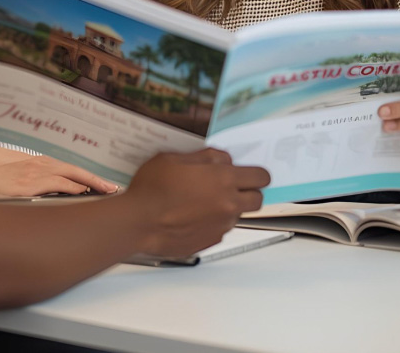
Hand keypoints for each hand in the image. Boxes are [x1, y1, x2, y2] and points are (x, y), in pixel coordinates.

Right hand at [0, 155, 119, 198]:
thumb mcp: (20, 182)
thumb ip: (38, 186)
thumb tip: (55, 197)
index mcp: (40, 166)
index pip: (71, 171)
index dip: (89, 178)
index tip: (104, 185)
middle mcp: (41, 166)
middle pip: (77, 171)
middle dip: (97, 180)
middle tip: (114, 188)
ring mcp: (35, 174)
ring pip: (71, 175)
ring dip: (91, 183)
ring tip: (107, 191)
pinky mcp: (28, 185)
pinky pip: (56, 183)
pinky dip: (72, 186)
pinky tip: (84, 192)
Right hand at [124, 148, 270, 258]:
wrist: (137, 223)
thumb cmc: (152, 190)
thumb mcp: (175, 158)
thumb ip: (206, 157)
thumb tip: (222, 159)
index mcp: (223, 179)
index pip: (261, 177)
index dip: (257, 174)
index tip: (252, 174)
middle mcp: (227, 204)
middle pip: (258, 200)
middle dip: (249, 192)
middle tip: (232, 187)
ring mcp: (220, 226)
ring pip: (238, 215)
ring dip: (228, 207)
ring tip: (202, 201)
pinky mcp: (210, 241)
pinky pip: (221, 229)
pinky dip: (213, 222)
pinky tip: (193, 216)